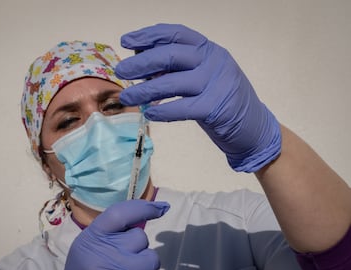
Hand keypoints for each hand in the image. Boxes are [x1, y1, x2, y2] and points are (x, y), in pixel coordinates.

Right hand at [63, 200, 169, 269]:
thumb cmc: (84, 269)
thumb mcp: (89, 244)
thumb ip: (111, 231)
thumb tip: (146, 214)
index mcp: (94, 237)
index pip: (120, 213)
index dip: (143, 208)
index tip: (161, 207)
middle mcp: (108, 253)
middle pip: (141, 237)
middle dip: (137, 246)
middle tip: (121, 258)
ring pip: (152, 259)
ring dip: (145, 265)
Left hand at [115, 23, 280, 171]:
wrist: (254, 128)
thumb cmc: (221, 101)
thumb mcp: (202, 77)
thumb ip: (178, 69)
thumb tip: (142, 65)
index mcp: (209, 49)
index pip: (176, 34)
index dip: (149, 35)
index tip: (127, 41)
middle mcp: (214, 61)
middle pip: (170, 55)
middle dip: (141, 63)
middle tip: (121, 71)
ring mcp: (217, 83)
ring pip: (172, 82)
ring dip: (144, 90)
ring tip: (127, 98)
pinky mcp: (217, 108)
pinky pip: (182, 107)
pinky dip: (162, 111)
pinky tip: (149, 113)